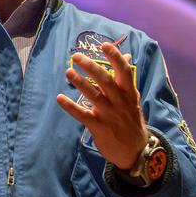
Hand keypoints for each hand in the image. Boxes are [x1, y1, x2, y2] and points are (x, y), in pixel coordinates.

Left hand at [55, 42, 148, 169]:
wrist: (135, 152)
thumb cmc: (131, 120)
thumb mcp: (132, 98)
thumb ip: (126, 79)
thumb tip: (127, 56)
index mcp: (129, 93)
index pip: (124, 71)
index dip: (115, 57)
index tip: (104, 45)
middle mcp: (120, 102)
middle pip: (106, 81)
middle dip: (91, 67)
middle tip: (76, 56)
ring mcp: (109, 115)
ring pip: (94, 96)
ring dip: (80, 83)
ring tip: (68, 72)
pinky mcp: (99, 127)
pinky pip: (83, 115)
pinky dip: (71, 106)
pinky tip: (60, 98)